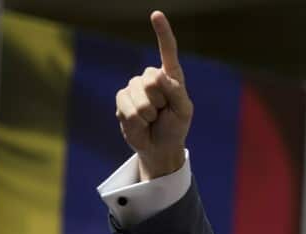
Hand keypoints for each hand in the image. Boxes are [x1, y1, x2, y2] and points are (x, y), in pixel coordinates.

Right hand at [116, 11, 192, 179]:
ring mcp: (134, 87)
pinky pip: (127, 108)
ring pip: (138, 96)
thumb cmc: (176, 127)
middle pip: (151, 79)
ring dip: (148, 114)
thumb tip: (158, 76)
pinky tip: (140, 123)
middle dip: (160, 101)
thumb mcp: (184, 111)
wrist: (160, 147)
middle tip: (162, 113)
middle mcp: (151, 77)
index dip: (162, 33)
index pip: (167, 51)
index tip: (156, 14)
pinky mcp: (122, 100)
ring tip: (152, 119)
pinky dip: (136, 120)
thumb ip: (176, 93)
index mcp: (171, 76)